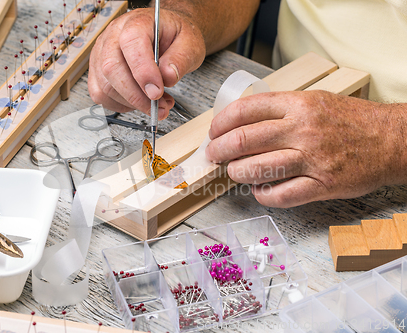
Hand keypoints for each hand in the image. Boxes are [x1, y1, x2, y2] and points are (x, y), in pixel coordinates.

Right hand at [88, 8, 205, 117]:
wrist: (166, 34)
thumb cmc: (174, 36)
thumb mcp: (190, 43)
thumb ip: (181, 59)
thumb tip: (168, 77)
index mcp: (137, 22)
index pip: (131, 43)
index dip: (143, 71)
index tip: (157, 91)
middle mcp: (114, 35)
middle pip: (112, 68)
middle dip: (136, 95)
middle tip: (159, 106)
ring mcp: (102, 53)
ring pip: (105, 86)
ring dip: (131, 103)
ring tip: (156, 104)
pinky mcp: (98, 71)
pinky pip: (101, 94)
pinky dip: (121, 105)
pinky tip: (139, 102)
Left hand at [206, 90, 406, 207]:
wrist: (392, 139)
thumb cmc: (351, 121)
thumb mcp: (315, 101)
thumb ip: (281, 109)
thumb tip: (241, 122)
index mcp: (298, 105)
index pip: (245, 111)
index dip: (221, 123)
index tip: (214, 132)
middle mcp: (302, 129)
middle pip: (243, 140)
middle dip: (220, 150)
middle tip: (214, 155)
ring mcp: (312, 159)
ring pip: (256, 169)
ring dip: (236, 173)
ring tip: (234, 172)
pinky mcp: (322, 185)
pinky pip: (280, 195)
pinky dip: (262, 195)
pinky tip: (259, 190)